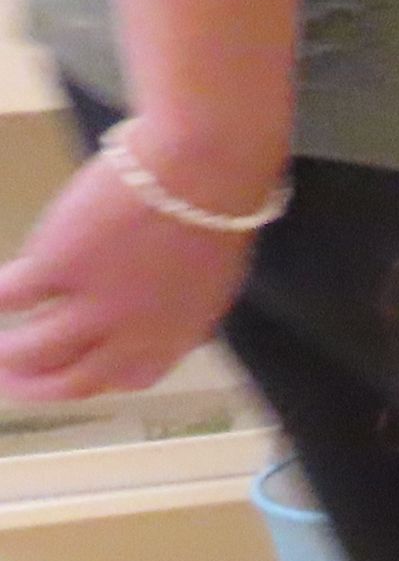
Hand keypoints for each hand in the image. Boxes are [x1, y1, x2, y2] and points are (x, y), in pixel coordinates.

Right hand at [0, 143, 258, 400]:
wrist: (201, 171)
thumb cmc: (215, 206)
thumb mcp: (211, 275)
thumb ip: (179, 303)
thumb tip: (157, 310)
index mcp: (177, 334)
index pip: (133, 378)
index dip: (100, 380)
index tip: (76, 374)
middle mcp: (134, 333)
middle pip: (76, 381)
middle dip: (39, 389)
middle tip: (11, 384)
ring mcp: (93, 305)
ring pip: (34, 351)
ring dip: (5, 357)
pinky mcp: (57, 268)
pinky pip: (9, 296)